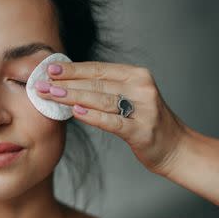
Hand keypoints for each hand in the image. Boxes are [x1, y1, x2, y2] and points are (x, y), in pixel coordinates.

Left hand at [35, 61, 189, 174]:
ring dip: (72, 96)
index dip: (72, 68)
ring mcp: (144, 109)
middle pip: (96, 83)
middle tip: (40, 83)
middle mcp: (141, 88)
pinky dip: (93, 116)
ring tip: (50, 95)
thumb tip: (68, 83)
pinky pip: (113, 122)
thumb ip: (107, 89)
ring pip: (101, 99)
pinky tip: (75, 112)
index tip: (49, 68)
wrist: (178, 149)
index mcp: (137, 75)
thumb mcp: (131, 98)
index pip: (98, 69)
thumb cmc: (147, 123)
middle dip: (65, 82)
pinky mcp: (142, 130)